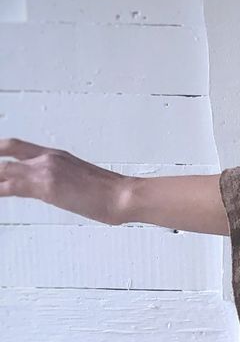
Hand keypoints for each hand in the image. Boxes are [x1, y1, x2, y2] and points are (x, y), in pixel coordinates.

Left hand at [0, 137, 134, 223]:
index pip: (17, 147)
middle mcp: (48, 158)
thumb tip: (62, 192)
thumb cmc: (112, 193)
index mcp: (56, 155)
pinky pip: (10, 186)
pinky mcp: (46, 186)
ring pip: (3, 169)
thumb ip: (66, 182)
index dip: (0, 150)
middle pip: (7, 151)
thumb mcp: (83, 181)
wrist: (125, 195)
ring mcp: (45, 170)